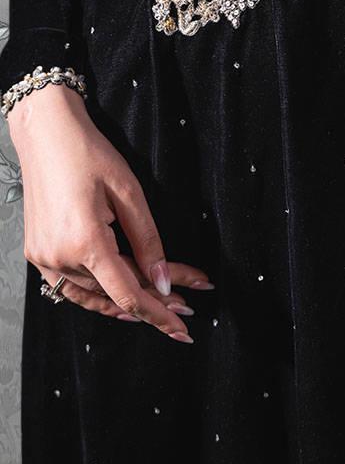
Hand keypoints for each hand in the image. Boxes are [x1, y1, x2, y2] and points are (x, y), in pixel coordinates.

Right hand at [9, 84, 212, 342]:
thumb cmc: (89, 155)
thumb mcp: (129, 192)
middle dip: (154, 301)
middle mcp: (59, 257)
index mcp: (85, 242)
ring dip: (126, 301)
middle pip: (115, 294)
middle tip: (188, 305)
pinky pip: (70, 286)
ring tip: (161, 304)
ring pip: (93, 295)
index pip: (129, 294)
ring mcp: (44, 258)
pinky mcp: (37, 253)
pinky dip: (97, 294)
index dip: (159, 315)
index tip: (183, 329)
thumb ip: (148, 241)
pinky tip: (119, 297)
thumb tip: (163, 283)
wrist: (45, 134)